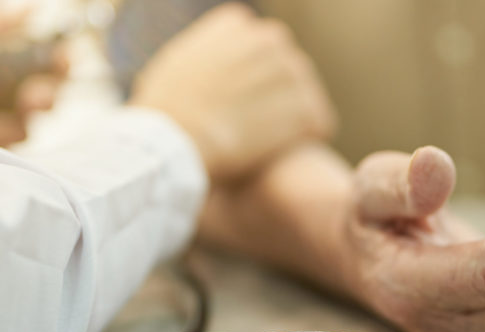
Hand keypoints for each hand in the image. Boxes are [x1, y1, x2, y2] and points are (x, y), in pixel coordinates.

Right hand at [130, 2, 334, 181]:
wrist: (171, 141)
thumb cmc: (163, 112)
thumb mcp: (177, 64)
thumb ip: (208, 56)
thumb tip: (214, 65)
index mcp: (237, 24)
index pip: (262, 49)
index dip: (251, 81)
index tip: (234, 106)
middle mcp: (269, 38)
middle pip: (287, 72)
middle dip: (276, 99)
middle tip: (251, 130)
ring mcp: (291, 71)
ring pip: (306, 97)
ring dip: (292, 121)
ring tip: (261, 144)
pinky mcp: (305, 107)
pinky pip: (320, 123)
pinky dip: (306, 141)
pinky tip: (279, 154)